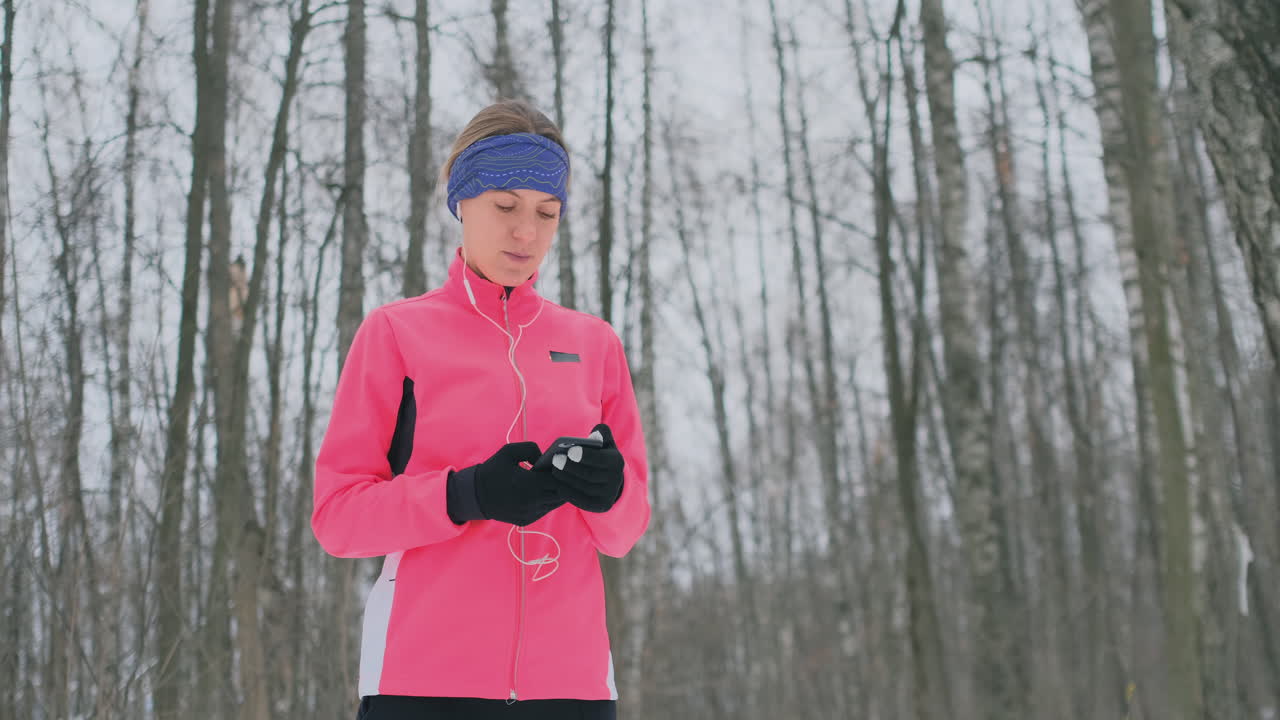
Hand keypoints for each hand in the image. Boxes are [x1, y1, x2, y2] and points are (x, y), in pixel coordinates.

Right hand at [447, 442, 564, 525]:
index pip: (559, 480)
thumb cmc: (493, 470)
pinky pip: (544, 511)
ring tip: (549, 482)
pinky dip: (546, 502)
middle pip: (561, 494)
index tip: (558, 465)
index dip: (562, 471)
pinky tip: (539, 492)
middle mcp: (532, 501)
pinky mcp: (526, 520)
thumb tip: (545, 460)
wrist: (474, 495)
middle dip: (562, 483)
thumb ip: (531, 449)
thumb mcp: (508, 451)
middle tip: (557, 474)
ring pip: (555, 504)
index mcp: (529, 483)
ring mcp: (530, 513)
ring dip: (556, 493)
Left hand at [549, 424, 624, 512]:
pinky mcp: (600, 505)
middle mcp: (616, 480)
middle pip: (590, 474)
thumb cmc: (601, 457)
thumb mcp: (605, 444)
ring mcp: (609, 495)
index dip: (585, 455)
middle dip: (571, 467)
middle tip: (555, 460)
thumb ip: (601, 434)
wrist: (610, 482)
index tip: (570, 451)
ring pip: (584, 487)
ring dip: (567, 479)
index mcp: (617, 462)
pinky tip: (558, 484)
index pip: (600, 459)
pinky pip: (581, 500)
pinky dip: (568, 492)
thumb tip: (596, 433)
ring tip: (554, 470)